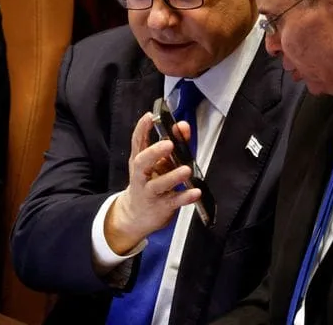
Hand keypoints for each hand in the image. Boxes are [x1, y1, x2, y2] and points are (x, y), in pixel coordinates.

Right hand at [103, 112, 200, 254]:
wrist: (137, 214)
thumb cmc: (149, 183)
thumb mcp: (157, 163)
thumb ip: (173, 143)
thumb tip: (183, 126)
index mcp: (139, 161)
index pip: (137, 141)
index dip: (142, 128)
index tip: (149, 117)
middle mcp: (141, 176)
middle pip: (142, 162)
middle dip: (154, 152)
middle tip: (168, 144)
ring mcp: (149, 192)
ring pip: (158, 185)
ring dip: (172, 176)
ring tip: (186, 169)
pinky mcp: (161, 206)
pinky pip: (173, 201)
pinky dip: (185, 197)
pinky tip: (195, 192)